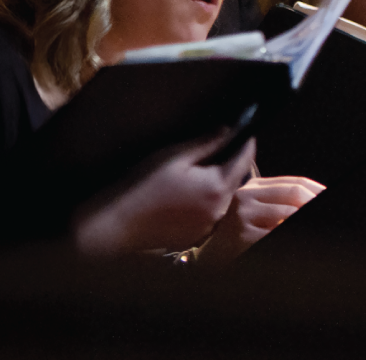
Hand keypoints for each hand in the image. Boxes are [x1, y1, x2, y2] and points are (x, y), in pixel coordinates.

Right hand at [72, 133, 256, 256]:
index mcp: (217, 187)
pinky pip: (211, 213)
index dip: (246, 142)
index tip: (244, 130)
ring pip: (224, 196)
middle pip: (236, 179)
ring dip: (217, 183)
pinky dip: (206, 201)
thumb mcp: (174, 156)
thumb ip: (206, 142)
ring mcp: (210, 226)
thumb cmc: (143, 186)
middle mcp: (220, 210)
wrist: (120, 223)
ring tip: (194, 174)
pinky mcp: (198, 235)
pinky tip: (185, 196)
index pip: (245, 159)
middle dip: (229, 162)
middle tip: (215, 149)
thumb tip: (228, 130)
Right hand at [193, 174, 324, 264]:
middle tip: (331, 210)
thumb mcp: (257, 214)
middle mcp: (245, 196)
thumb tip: (317, 200)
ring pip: (290, 213)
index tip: (331, 197)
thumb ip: (280, 204)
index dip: (317, 189)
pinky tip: (302, 243)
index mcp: (252, 187)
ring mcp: (241, 214)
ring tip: (324, 226)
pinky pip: (278, 233)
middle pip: (294, 193)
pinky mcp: (242, 235)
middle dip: (316, 202)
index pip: (294, 182)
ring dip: (307, 219)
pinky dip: (295, 237)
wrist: (208, 261)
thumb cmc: (237, 239)